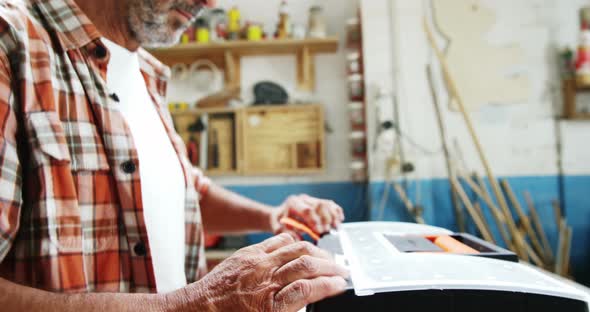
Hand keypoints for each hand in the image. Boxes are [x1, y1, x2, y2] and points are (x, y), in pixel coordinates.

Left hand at [170, 234, 347, 311]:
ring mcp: (256, 262)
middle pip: (305, 265)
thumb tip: (310, 299)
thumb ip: (290, 310)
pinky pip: (277, 240)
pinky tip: (303, 247)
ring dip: (316, 252)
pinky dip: (294, 242)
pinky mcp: (248, 252)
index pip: (308, 289)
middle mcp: (264, 280)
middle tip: (341, 271)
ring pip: (295, 248)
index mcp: (269, 305)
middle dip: (329, 267)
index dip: (329, 285)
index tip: (340, 285)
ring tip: (327, 259)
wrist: (198, 309)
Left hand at [271, 195, 344, 237]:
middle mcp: (303, 198)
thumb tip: (298, 240)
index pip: (307, 210)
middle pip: (319, 205)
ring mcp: (312, 199)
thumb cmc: (279, 223)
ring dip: (333, 216)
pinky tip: (340, 220)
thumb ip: (286, 233)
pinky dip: (337, 211)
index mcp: (292, 203)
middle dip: (325, 220)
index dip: (315, 221)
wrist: (280, 215)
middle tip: (328, 232)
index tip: (319, 231)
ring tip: (336, 228)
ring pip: (326, 204)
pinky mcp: (318, 201)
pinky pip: (330, 204)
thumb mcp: (278, 229)